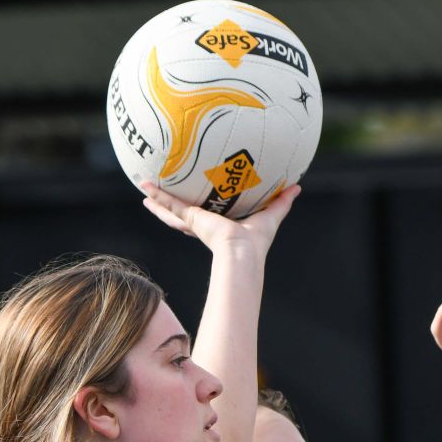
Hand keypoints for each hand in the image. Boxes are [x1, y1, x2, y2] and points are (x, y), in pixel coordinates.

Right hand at [141, 180, 299, 255]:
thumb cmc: (257, 242)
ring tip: (143, 191)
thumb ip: (281, 201)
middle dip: (172, 207)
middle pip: (183, 215)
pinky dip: (157, 197)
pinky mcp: (190, 219)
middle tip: (160, 198)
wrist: (242, 254)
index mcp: (219, 227)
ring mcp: (194, 223)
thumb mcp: (270, 214)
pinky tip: (144, 188)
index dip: (199, 210)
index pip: (206, 217)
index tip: (193, 204)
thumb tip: (297, 187)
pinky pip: (170, 205)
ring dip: (157, 201)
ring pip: (171, 210)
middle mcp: (204, 226)